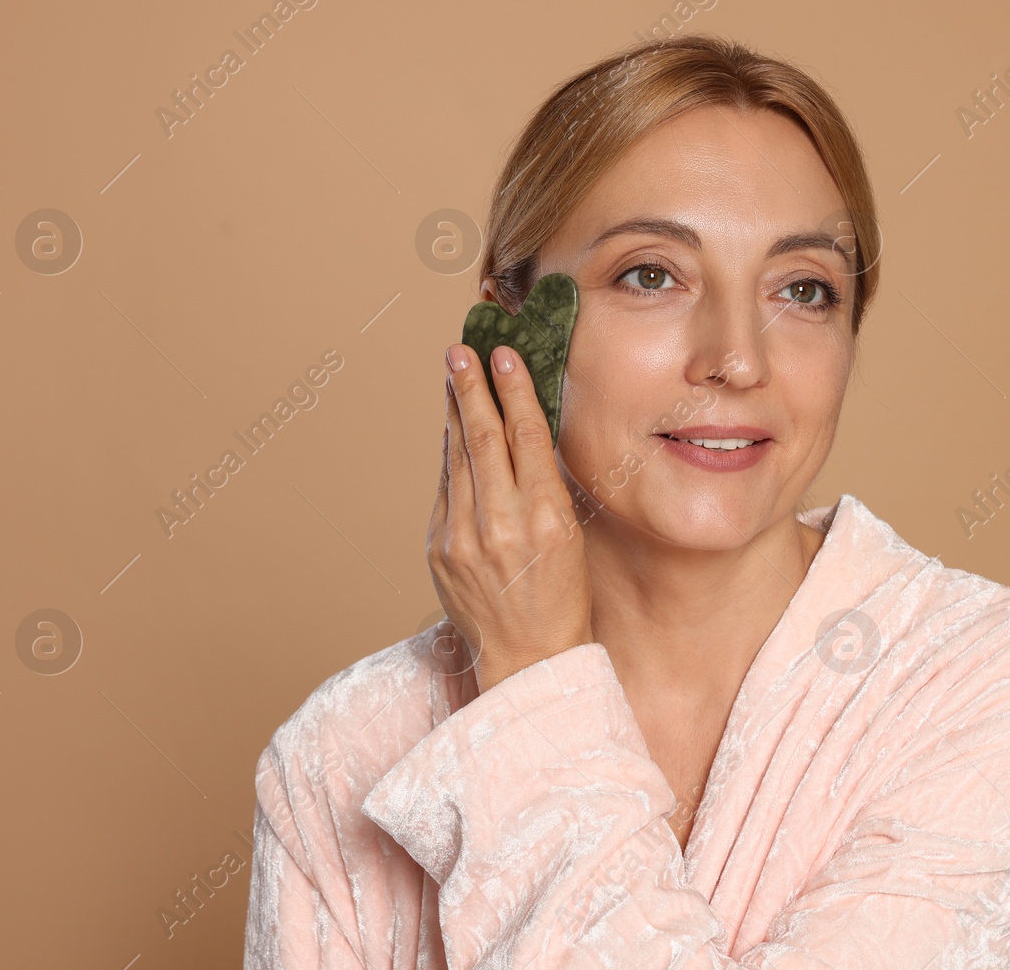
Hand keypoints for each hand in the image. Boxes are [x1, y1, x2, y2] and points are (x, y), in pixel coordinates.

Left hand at [429, 342, 593, 691]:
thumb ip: (542, 486)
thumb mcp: (570, 537)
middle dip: (472, 388)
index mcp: (545, 519)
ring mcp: (463, 538)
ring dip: (455, 412)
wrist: (528, 659)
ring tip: (453, 376)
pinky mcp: (439, 550)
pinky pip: (446, 490)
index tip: (505, 356)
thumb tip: (518, 431)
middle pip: (483, 438)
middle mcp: (501, 524)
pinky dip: (450, 456)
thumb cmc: (562, 598)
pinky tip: (452, 431)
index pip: (525, 437)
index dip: (514, 391)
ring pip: (458, 458)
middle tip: (462, 351)